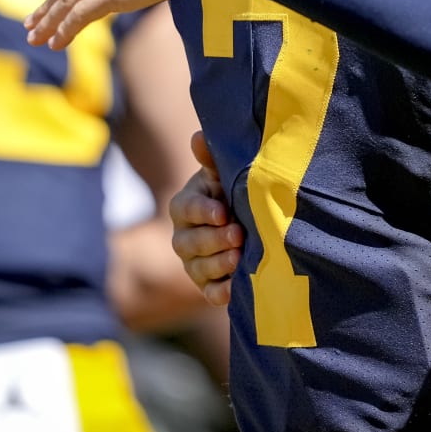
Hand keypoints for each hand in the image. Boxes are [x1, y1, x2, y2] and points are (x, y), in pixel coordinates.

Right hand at [169, 132, 245, 307]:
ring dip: (219, 264)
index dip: (203, 211)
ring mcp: (194, 264)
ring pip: (198, 269)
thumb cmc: (232, 191)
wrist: (247, 222)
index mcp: (185, 206)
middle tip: (238, 235)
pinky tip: (236, 290)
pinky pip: (210, 293)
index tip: (223, 212)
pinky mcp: (208, 285)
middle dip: (214, 240)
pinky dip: (221, 293)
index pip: (186, 209)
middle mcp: (184, 237)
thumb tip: (198, 138)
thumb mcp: (224, 174)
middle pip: (189, 243)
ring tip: (241, 258)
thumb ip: (212, 160)